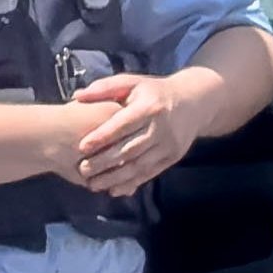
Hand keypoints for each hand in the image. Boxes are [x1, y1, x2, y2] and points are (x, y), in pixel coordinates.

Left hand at [64, 70, 210, 195]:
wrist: (195, 102)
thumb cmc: (153, 91)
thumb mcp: (132, 82)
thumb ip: (104, 88)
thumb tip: (77, 96)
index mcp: (149, 106)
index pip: (123, 124)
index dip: (103, 136)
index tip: (82, 147)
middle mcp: (161, 127)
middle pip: (130, 148)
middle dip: (105, 161)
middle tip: (82, 170)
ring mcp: (169, 144)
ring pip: (140, 165)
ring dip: (115, 177)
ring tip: (93, 184)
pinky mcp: (174, 157)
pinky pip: (151, 173)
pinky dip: (131, 183)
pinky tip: (114, 190)